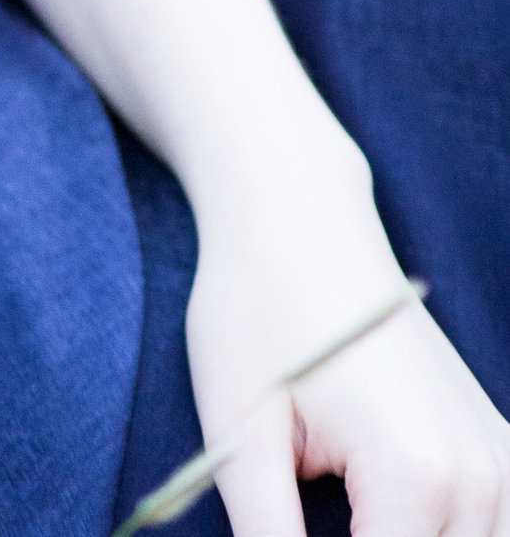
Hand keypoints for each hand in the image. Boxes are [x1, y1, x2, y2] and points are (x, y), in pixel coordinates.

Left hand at [189, 192, 509, 536]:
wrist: (298, 218)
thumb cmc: (257, 312)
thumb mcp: (240, 436)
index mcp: (418, 479)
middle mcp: (482, 477)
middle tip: (303, 525)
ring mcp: (503, 464)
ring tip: (338, 516)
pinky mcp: (502, 452)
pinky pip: (492, 529)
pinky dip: (447, 536)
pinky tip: (383, 517)